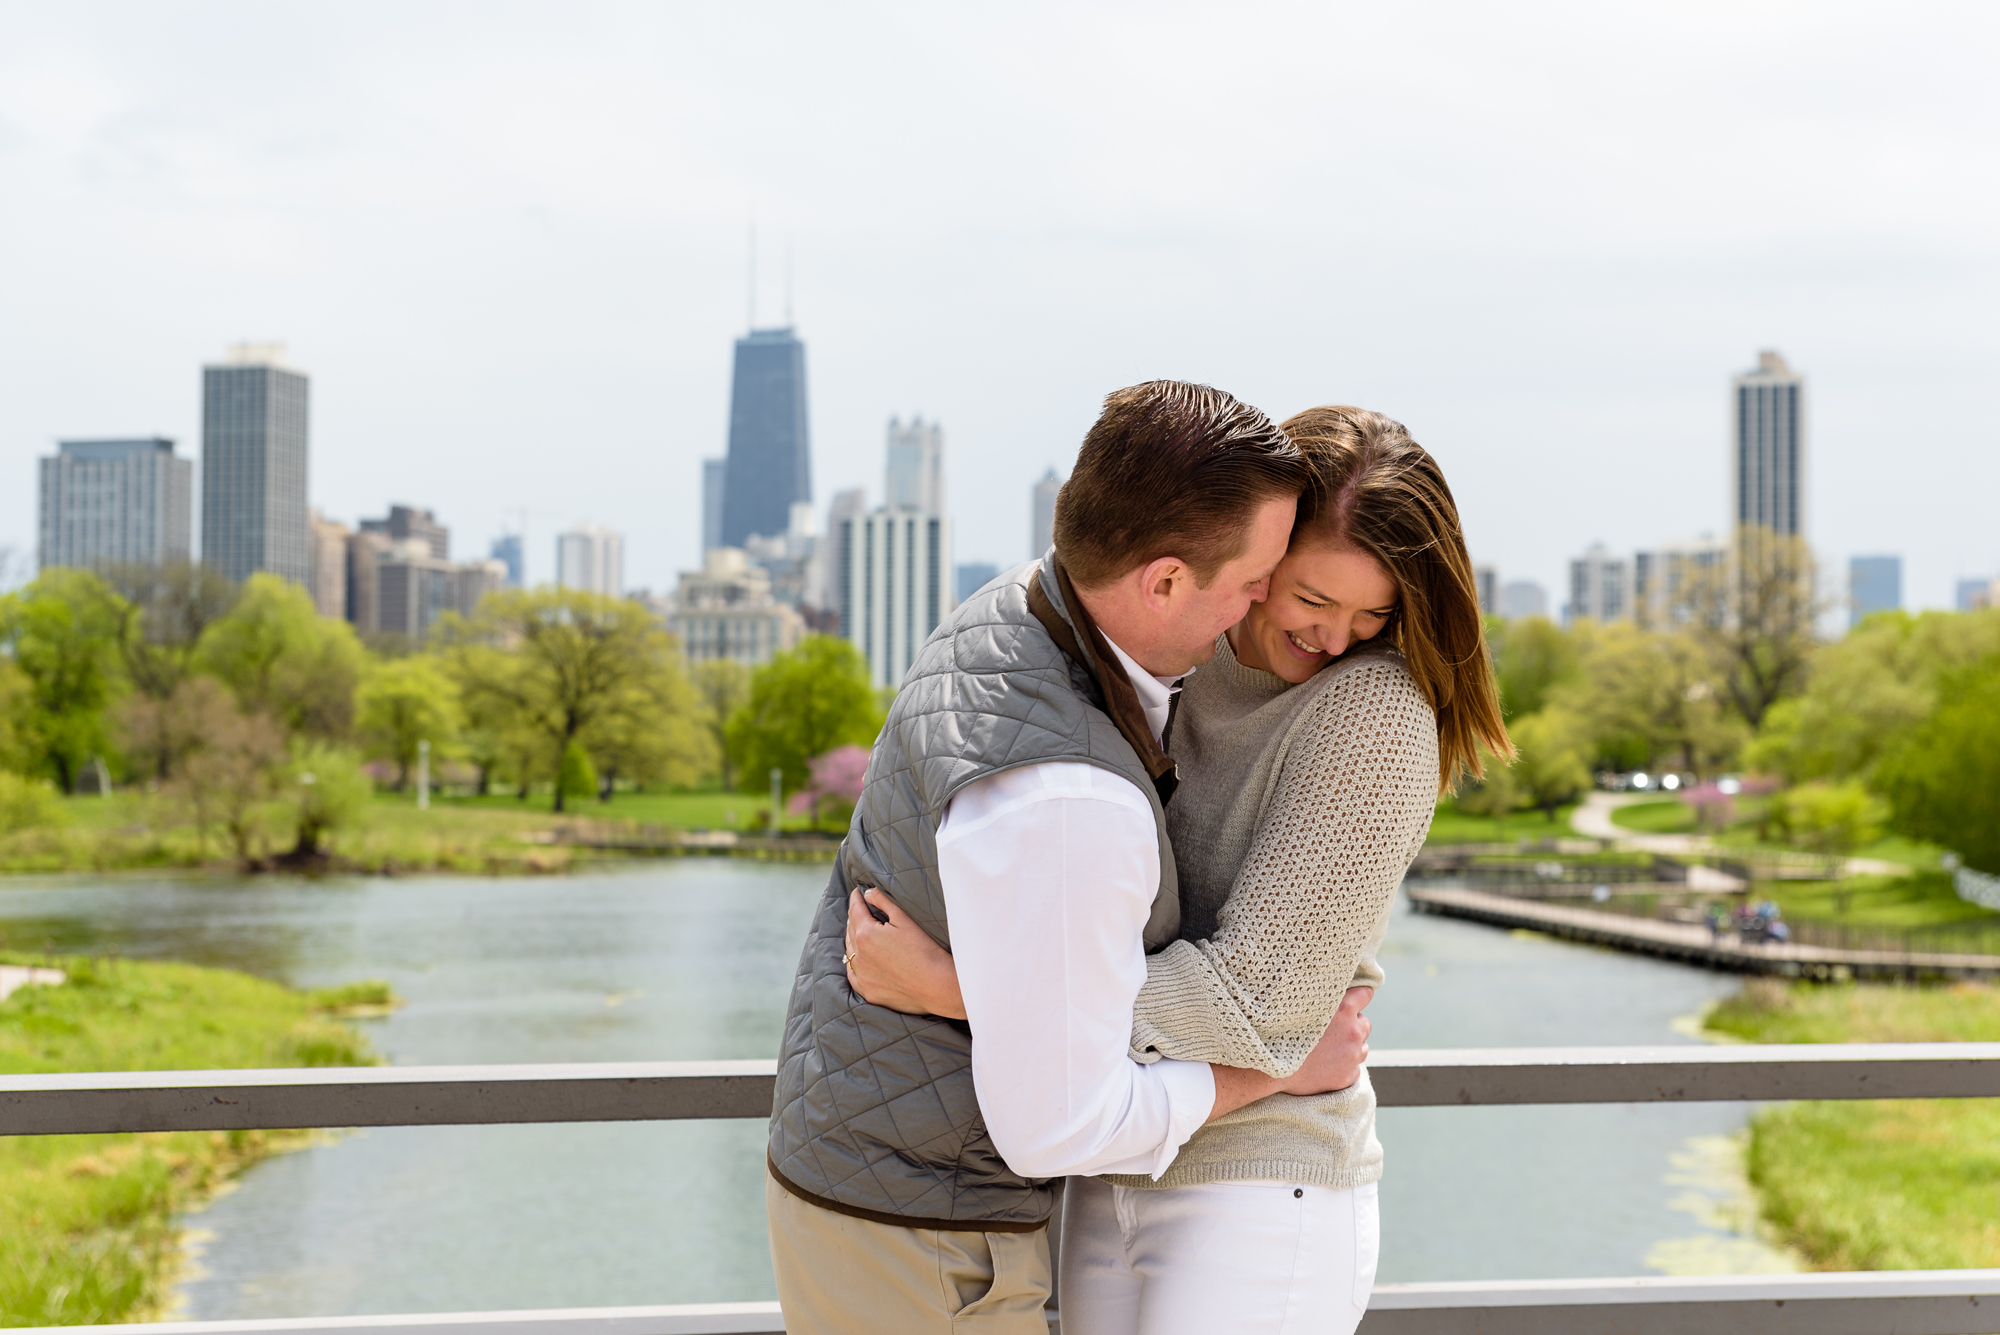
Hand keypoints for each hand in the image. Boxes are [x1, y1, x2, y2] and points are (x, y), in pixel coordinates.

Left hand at [844, 887, 967, 1019]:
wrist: (936, 986)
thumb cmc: (924, 950)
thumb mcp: (904, 919)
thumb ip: (883, 902)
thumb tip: (868, 893)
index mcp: (866, 935)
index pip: (855, 910)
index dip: (856, 898)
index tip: (856, 892)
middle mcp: (858, 955)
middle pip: (850, 929)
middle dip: (854, 916)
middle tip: (859, 908)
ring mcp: (862, 975)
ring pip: (849, 950)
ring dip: (852, 938)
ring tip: (858, 929)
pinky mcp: (867, 991)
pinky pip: (852, 973)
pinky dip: (853, 962)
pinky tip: (858, 958)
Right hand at [1205, 986, 1373, 1122]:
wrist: (1271, 1068)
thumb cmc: (1281, 1032)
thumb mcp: (1300, 1004)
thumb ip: (1321, 996)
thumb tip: (1331, 988)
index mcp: (1343, 1009)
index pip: (1366, 994)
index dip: (1359, 997)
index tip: (1355, 1000)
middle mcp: (1353, 1031)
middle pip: (1365, 1024)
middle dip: (1352, 1026)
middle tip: (1330, 1031)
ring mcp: (1353, 1055)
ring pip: (1362, 1048)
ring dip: (1350, 1048)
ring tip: (1327, 1050)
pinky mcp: (1349, 1075)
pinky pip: (1353, 1069)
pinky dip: (1343, 1067)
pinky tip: (1325, 1066)